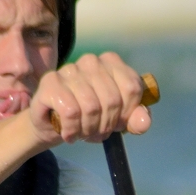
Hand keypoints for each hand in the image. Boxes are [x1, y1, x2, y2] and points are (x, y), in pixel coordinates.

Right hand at [30, 52, 151, 144]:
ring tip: (82, 133)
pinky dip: (72, 129)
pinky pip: (71, 111)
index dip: (127, 114)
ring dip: (88, 130)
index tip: (117, 124)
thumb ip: (135, 120)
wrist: (54, 125)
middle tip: (96, 133)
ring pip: (91, 107)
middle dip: (106, 126)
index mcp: (112, 63)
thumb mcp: (118, 121)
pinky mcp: (51, 82)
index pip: (132, 88)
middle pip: (112, 100)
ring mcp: (69, 69)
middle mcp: (91, 61)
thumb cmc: (90, 118)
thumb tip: (144, 122)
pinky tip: (69, 133)